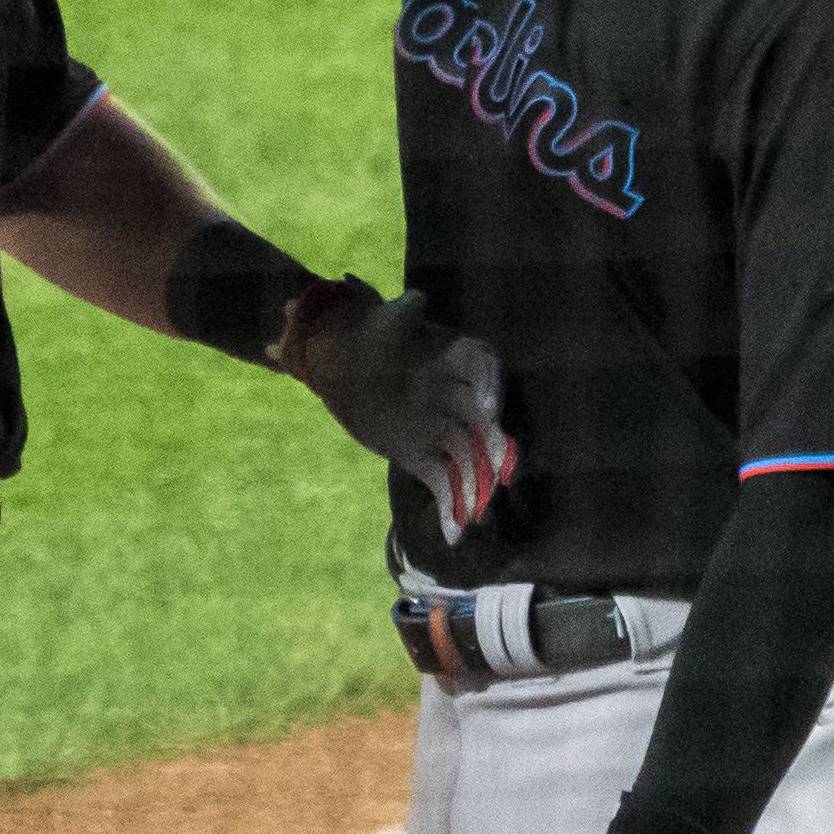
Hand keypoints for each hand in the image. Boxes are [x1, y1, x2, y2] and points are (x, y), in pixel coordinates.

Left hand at [275, 279, 516, 540]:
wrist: (335, 360)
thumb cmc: (363, 332)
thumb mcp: (380, 319)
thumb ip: (401, 313)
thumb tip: (416, 300)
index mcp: (455, 356)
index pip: (484, 369)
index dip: (490, 388)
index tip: (487, 410)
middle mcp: (458, 394)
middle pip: (485, 423)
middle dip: (494, 448)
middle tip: (498, 472)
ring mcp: (442, 427)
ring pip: (468, 459)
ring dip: (476, 488)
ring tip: (478, 517)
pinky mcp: (421, 454)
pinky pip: (442, 481)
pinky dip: (450, 506)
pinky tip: (454, 533)